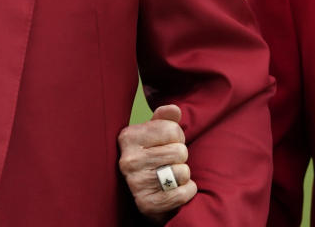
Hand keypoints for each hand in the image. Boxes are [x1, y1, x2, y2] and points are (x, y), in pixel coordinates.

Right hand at [118, 105, 197, 222]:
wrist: (147, 192)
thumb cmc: (153, 156)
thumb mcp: (156, 134)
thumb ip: (165, 119)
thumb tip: (173, 109)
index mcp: (128, 137)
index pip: (172, 129)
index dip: (177, 136)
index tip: (166, 144)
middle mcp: (128, 160)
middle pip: (179, 151)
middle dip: (180, 156)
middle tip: (168, 162)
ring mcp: (135, 183)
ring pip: (182, 171)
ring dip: (182, 174)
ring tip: (170, 176)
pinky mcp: (146, 204)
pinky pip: (181, 193)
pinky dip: (186, 191)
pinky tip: (175, 189)